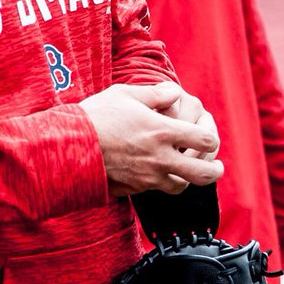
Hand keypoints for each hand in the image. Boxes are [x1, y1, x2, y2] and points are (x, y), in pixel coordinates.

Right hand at [79, 81, 223, 198]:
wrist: (67, 145)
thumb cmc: (95, 116)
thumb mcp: (124, 93)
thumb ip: (155, 93)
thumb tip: (175, 92)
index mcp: (163, 131)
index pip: (205, 140)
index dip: (212, 138)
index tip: (208, 137)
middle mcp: (161, 158)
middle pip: (204, 173)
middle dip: (214, 170)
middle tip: (215, 166)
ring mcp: (148, 177)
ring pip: (182, 186)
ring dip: (189, 179)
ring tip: (187, 171)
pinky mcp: (134, 188)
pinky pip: (157, 191)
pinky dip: (163, 184)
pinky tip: (158, 174)